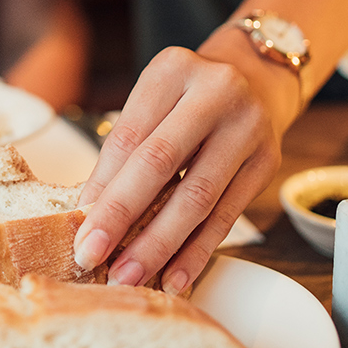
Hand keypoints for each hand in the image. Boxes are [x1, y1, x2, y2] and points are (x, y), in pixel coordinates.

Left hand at [72, 46, 286, 295]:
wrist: (256, 81)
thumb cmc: (188, 99)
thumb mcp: (153, 105)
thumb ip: (124, 152)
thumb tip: (89, 214)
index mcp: (173, 70)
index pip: (128, 136)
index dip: (101, 187)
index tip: (80, 228)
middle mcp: (216, 92)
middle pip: (159, 163)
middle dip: (122, 216)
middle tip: (93, 256)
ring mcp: (247, 127)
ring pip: (197, 197)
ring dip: (159, 245)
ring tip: (130, 275)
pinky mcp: (267, 162)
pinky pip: (226, 216)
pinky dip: (197, 252)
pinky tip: (175, 277)